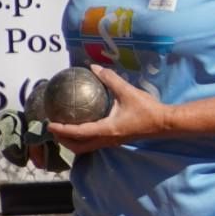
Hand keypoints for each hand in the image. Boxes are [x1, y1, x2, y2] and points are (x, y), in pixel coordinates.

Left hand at [46, 65, 168, 154]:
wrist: (164, 123)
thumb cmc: (147, 109)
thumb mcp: (127, 92)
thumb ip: (110, 79)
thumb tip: (94, 68)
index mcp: (107, 129)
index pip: (79, 132)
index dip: (63, 129)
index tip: (50, 124)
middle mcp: (107, 139)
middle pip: (79, 147)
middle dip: (64, 140)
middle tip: (54, 129)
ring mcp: (112, 142)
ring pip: (86, 147)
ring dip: (73, 142)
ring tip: (64, 130)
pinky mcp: (116, 140)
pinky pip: (94, 143)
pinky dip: (83, 139)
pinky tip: (82, 127)